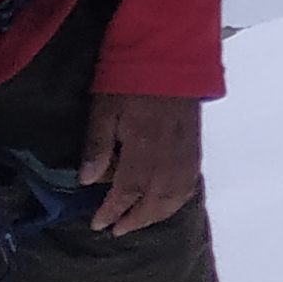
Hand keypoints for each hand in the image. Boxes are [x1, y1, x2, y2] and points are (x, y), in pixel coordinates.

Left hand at [80, 91, 203, 234]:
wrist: (169, 51)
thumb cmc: (130, 77)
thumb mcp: (104, 107)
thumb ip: (98, 144)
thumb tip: (87, 180)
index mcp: (143, 145)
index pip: (128, 190)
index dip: (113, 211)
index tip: (99, 224)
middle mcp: (168, 154)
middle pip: (156, 199)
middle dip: (136, 219)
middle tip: (117, 230)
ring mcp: (186, 150)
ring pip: (176, 194)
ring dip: (158, 213)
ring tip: (140, 221)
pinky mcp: (195, 143)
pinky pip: (191, 180)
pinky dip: (179, 197)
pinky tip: (168, 201)